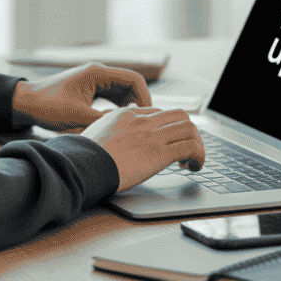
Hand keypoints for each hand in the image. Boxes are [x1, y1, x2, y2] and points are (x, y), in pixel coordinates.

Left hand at [11, 62, 150, 131]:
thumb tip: (126, 130)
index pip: (134, 80)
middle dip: (139, 104)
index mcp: (97, 73)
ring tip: (133, 127)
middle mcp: (98, 74)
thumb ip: (103, 121)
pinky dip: (118, 109)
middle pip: (131, 86)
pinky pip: (112, 98)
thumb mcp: (77, 117)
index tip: (150, 116)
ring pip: (122, 93)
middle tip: (143, 125)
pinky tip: (117, 125)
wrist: (25, 103)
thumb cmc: (47, 107)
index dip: (146, 97)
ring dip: (129, 108)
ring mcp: (94, 81)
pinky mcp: (89, 90)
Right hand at [80, 107, 204, 191]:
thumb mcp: (93, 133)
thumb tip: (113, 131)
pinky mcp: (159, 153)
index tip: (169, 141)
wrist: (82, 164)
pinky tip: (195, 167)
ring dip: (197, 144)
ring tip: (194, 160)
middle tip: (187, 148)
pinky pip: (190, 148)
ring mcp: (151, 135)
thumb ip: (108, 128)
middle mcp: (141, 120)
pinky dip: (198, 156)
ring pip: (189, 129)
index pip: (157, 113)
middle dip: (188, 131)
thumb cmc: (82, 155)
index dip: (168, 127)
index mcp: (125, 114)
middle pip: (178, 115)